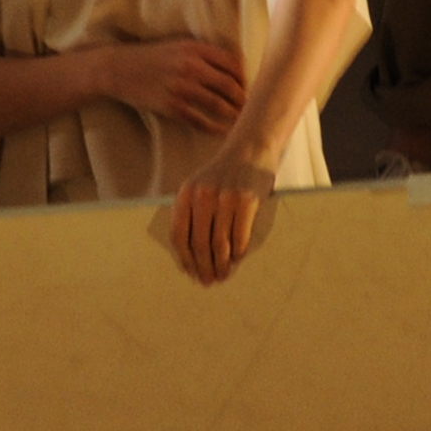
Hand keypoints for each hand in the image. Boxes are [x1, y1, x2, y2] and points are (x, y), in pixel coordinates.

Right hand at [101, 36, 246, 133]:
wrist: (119, 69)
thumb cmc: (151, 56)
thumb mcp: (178, 45)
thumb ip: (202, 53)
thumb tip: (231, 67)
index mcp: (194, 48)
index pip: (232, 62)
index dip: (243, 75)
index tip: (245, 84)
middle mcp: (190, 66)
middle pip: (229, 84)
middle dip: (242, 96)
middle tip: (248, 104)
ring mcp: (181, 88)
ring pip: (218, 104)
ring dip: (233, 113)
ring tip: (240, 117)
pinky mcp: (172, 107)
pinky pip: (200, 120)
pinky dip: (215, 127)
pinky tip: (222, 130)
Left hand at [169, 150, 278, 285]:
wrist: (251, 149)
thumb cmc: (224, 175)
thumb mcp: (200, 186)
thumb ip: (193, 212)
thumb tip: (191, 255)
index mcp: (186, 193)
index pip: (178, 235)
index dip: (185, 259)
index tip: (191, 274)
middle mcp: (203, 195)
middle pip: (198, 243)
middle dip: (204, 267)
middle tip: (210, 281)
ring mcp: (225, 197)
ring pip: (219, 243)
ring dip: (222, 264)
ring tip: (224, 274)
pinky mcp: (247, 200)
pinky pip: (240, 236)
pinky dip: (239, 252)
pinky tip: (238, 258)